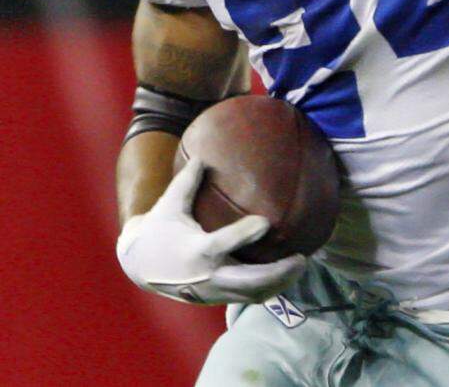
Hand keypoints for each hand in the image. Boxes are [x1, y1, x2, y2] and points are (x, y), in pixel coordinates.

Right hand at [116, 158, 306, 304]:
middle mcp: (205, 275)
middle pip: (246, 281)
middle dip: (276, 273)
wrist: (140, 266)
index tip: (266, 221)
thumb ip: (186, 181)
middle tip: (301, 258)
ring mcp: (211, 291)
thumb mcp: (168, 205)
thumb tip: (203, 155)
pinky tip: (286, 276)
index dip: (243, 234)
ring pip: (251, 294)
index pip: (222, 243)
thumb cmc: (159, 230)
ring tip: (301, 265)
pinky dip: (268, 290)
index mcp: (194, 250)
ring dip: (278, 284)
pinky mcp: (215, 298)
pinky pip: (246, 299)